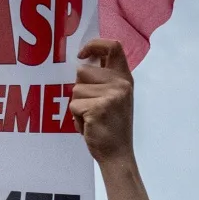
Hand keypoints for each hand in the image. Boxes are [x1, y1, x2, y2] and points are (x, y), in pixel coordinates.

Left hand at [69, 39, 133, 164]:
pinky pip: (73, 105)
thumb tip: (83, 60)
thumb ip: (104, 79)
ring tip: (92, 117)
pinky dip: (76, 117)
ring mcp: (111, 95)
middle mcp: (121, 84)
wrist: (118, 154)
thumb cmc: (111, 126)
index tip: (82, 54)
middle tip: (91, 107)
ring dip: (77, 105)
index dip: (94, 45)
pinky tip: (90, 125)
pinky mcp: (99, 107)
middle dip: (79, 89)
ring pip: (75, 90)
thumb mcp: (115, 97)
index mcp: (125, 78)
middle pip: (82, 71)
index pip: (113, 46)